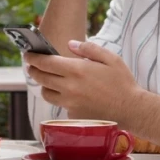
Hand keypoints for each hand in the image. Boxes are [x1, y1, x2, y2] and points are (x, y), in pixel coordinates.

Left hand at [24, 40, 139, 123]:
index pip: (45, 63)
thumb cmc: (122, 82)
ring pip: (47, 93)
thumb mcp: (110, 58)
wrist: (132, 109)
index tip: (27, 54)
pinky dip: (60, 98)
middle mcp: (69, 87)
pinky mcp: (74, 115)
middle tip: (32, 65)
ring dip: (44, 85)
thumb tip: (70, 45)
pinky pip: (60, 105)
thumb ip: (88, 49)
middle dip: (33, 70)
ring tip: (48, 79)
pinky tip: (67, 93)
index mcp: (77, 70)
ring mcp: (70, 103)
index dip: (33, 58)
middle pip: (41, 78)